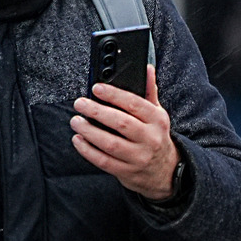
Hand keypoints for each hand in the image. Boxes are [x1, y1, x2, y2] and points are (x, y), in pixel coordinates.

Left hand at [71, 65, 179, 200]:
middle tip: (80, 103)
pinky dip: (88, 151)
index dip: (114, 95)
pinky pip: (104, 161)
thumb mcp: (157, 114)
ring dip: (89, 132)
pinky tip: (78, 140)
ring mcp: (138, 157)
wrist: (164, 172)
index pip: (135, 104)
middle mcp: (150, 138)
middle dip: (97, 112)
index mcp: (157, 120)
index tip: (96, 88)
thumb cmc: (155, 136)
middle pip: (121, 123)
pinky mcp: (126, 172)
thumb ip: (149, 91)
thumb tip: (148, 68)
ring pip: (110, 144)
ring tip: (76, 121)